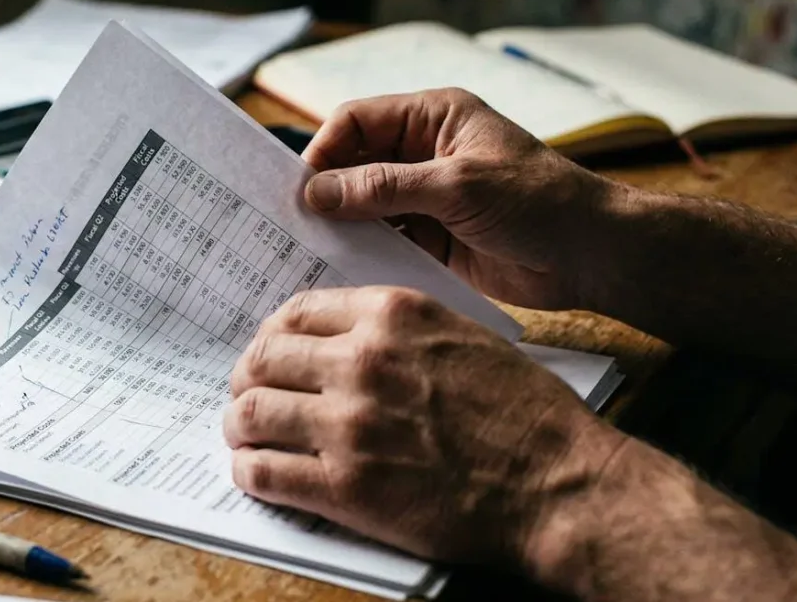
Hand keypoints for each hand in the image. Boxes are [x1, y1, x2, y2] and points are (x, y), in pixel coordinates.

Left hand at [223, 286, 622, 564]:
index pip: (296, 311)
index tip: (270, 351)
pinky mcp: (347, 486)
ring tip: (243, 434)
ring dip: (239, 424)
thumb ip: (399, 330)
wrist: (557, 482)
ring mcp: (350, 424)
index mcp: (392, 316)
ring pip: (254, 412)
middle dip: (246, 378)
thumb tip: (344, 337)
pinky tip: (256, 473)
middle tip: (247, 394)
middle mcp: (362, 361)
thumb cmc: (524, 412)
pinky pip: (267, 472)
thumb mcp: (462, 335)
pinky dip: (250, 472)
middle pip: (263, 358)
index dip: (273, 334)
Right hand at [301, 88, 619, 310]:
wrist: (591, 255)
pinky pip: (384, 241)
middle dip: (325, 191)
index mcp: (432, 118)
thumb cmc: (537, 202)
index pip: (356, 121)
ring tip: (307, 252)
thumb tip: (316, 192)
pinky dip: (364, 254)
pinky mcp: (431, 239)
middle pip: (354, 164)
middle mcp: (423, 153)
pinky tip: (341, 273)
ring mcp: (425, 197)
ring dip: (341, 226)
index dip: (324, 150)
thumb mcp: (457, 186)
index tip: (299, 189)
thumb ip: (384, 188)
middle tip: (290, 224)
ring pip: (364, 206)